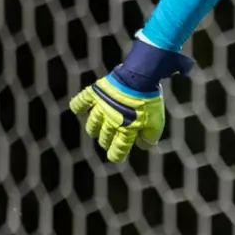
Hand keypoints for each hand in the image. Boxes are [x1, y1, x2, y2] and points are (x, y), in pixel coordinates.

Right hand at [68, 40, 192, 161]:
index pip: (118, 149)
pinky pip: (81, 102)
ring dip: (94, 130)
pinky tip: (78, 110)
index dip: (116, 155)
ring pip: (92, 125)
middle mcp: (110, 121)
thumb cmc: (150, 100)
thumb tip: (143, 145)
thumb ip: (150, 136)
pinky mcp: (95, 93)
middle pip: (104, 138)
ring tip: (96, 131)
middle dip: (106, 142)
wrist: (140, 76)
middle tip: (107, 141)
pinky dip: (78, 106)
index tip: (115, 157)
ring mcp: (101, 107)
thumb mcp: (157, 122)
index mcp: (126, 129)